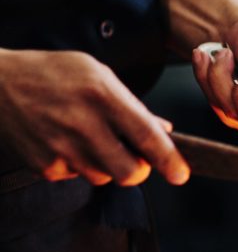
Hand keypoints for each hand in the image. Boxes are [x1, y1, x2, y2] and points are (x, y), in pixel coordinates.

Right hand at [0, 49, 188, 184]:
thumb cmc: (52, 74)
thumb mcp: (97, 74)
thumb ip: (133, 105)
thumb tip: (165, 131)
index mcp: (102, 95)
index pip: (146, 136)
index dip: (169, 160)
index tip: (181, 174)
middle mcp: (82, 124)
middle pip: (129, 172)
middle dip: (138, 170)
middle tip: (133, 157)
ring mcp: (60, 147)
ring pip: (104, 177)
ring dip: (106, 165)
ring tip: (88, 138)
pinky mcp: (43, 165)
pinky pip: (76, 177)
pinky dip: (77, 165)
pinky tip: (65, 142)